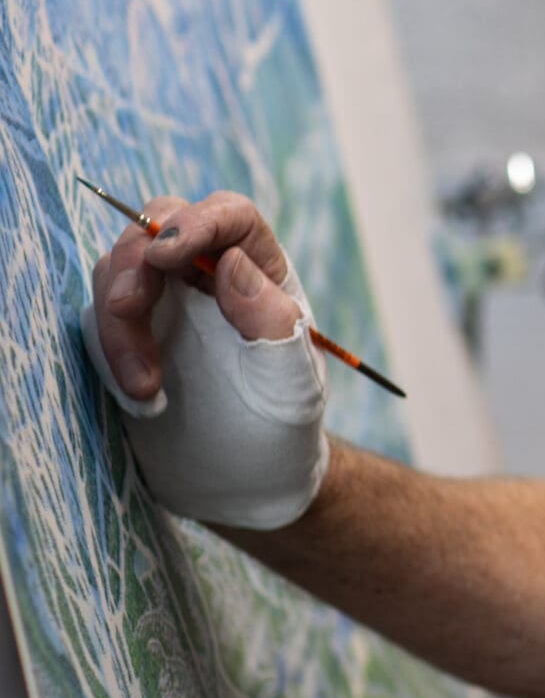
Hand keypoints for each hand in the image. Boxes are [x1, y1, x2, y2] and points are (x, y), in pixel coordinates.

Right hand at [83, 191, 330, 528]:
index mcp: (261, 272)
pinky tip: (139, 394)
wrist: (246, 481)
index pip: (229, 216)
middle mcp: (208, 275)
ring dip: (118, 317)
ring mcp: (164, 301)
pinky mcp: (128, 333)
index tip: (166, 252)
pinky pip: (99, 315)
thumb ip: (271, 322)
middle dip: (134, 261)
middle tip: (124, 309)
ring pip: (119, 269)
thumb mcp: (292, 382)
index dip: (196, 221)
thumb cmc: (283, 428)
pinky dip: (107, 346)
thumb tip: (231, 262)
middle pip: (158, 227)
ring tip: (145, 385)